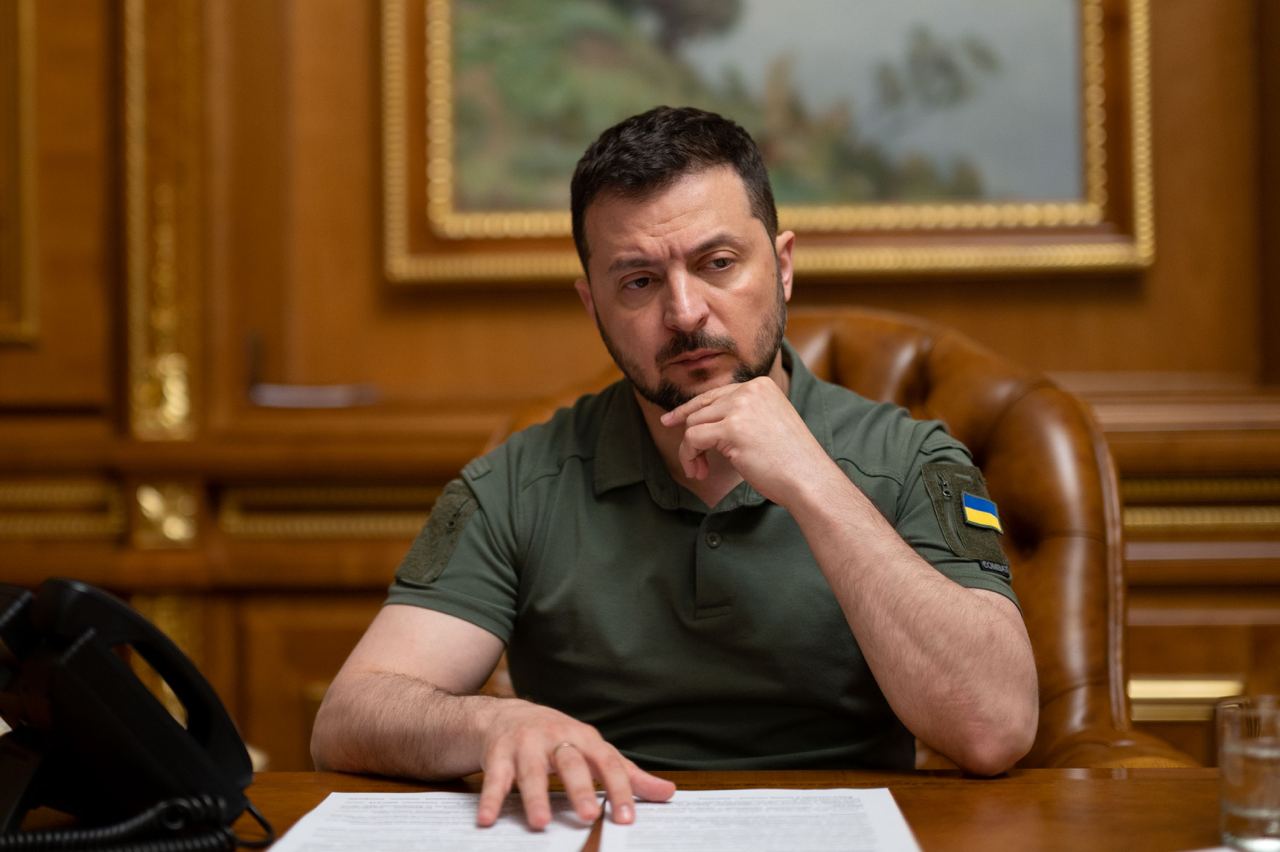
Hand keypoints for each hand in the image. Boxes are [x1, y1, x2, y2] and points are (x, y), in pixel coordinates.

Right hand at [476, 700, 675, 829]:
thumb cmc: (560, 738)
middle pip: (570, 763)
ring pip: (531, 771)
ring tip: (540, 823)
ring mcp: (525, 745)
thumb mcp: (593, 750)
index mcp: (584, 739)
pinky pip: (494, 778)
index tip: (627, 817)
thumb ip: (627, 774)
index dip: (619, 789)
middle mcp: (555, 739)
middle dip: (579, 789)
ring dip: (535, 797)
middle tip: (589, 816)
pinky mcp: (498, 755)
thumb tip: (667, 793)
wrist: (508, 715)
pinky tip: (487, 819)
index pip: (607, 763)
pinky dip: (491, 799)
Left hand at [659, 377, 835, 506]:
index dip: (689, 409)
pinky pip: (692, 439)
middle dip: (690, 437)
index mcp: (761, 385)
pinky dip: (690, 457)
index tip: (670, 420)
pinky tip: (700, 472)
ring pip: (693, 424)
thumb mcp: (767, 423)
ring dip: (691, 451)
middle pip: (701, 409)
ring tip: (701, 471)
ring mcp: (740, 407)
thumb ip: (741, 414)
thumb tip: (700, 420)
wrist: (809, 478)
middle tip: (690, 462)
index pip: (714, 394)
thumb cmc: (790, 461)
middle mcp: (749, 390)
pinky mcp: (731, 428)